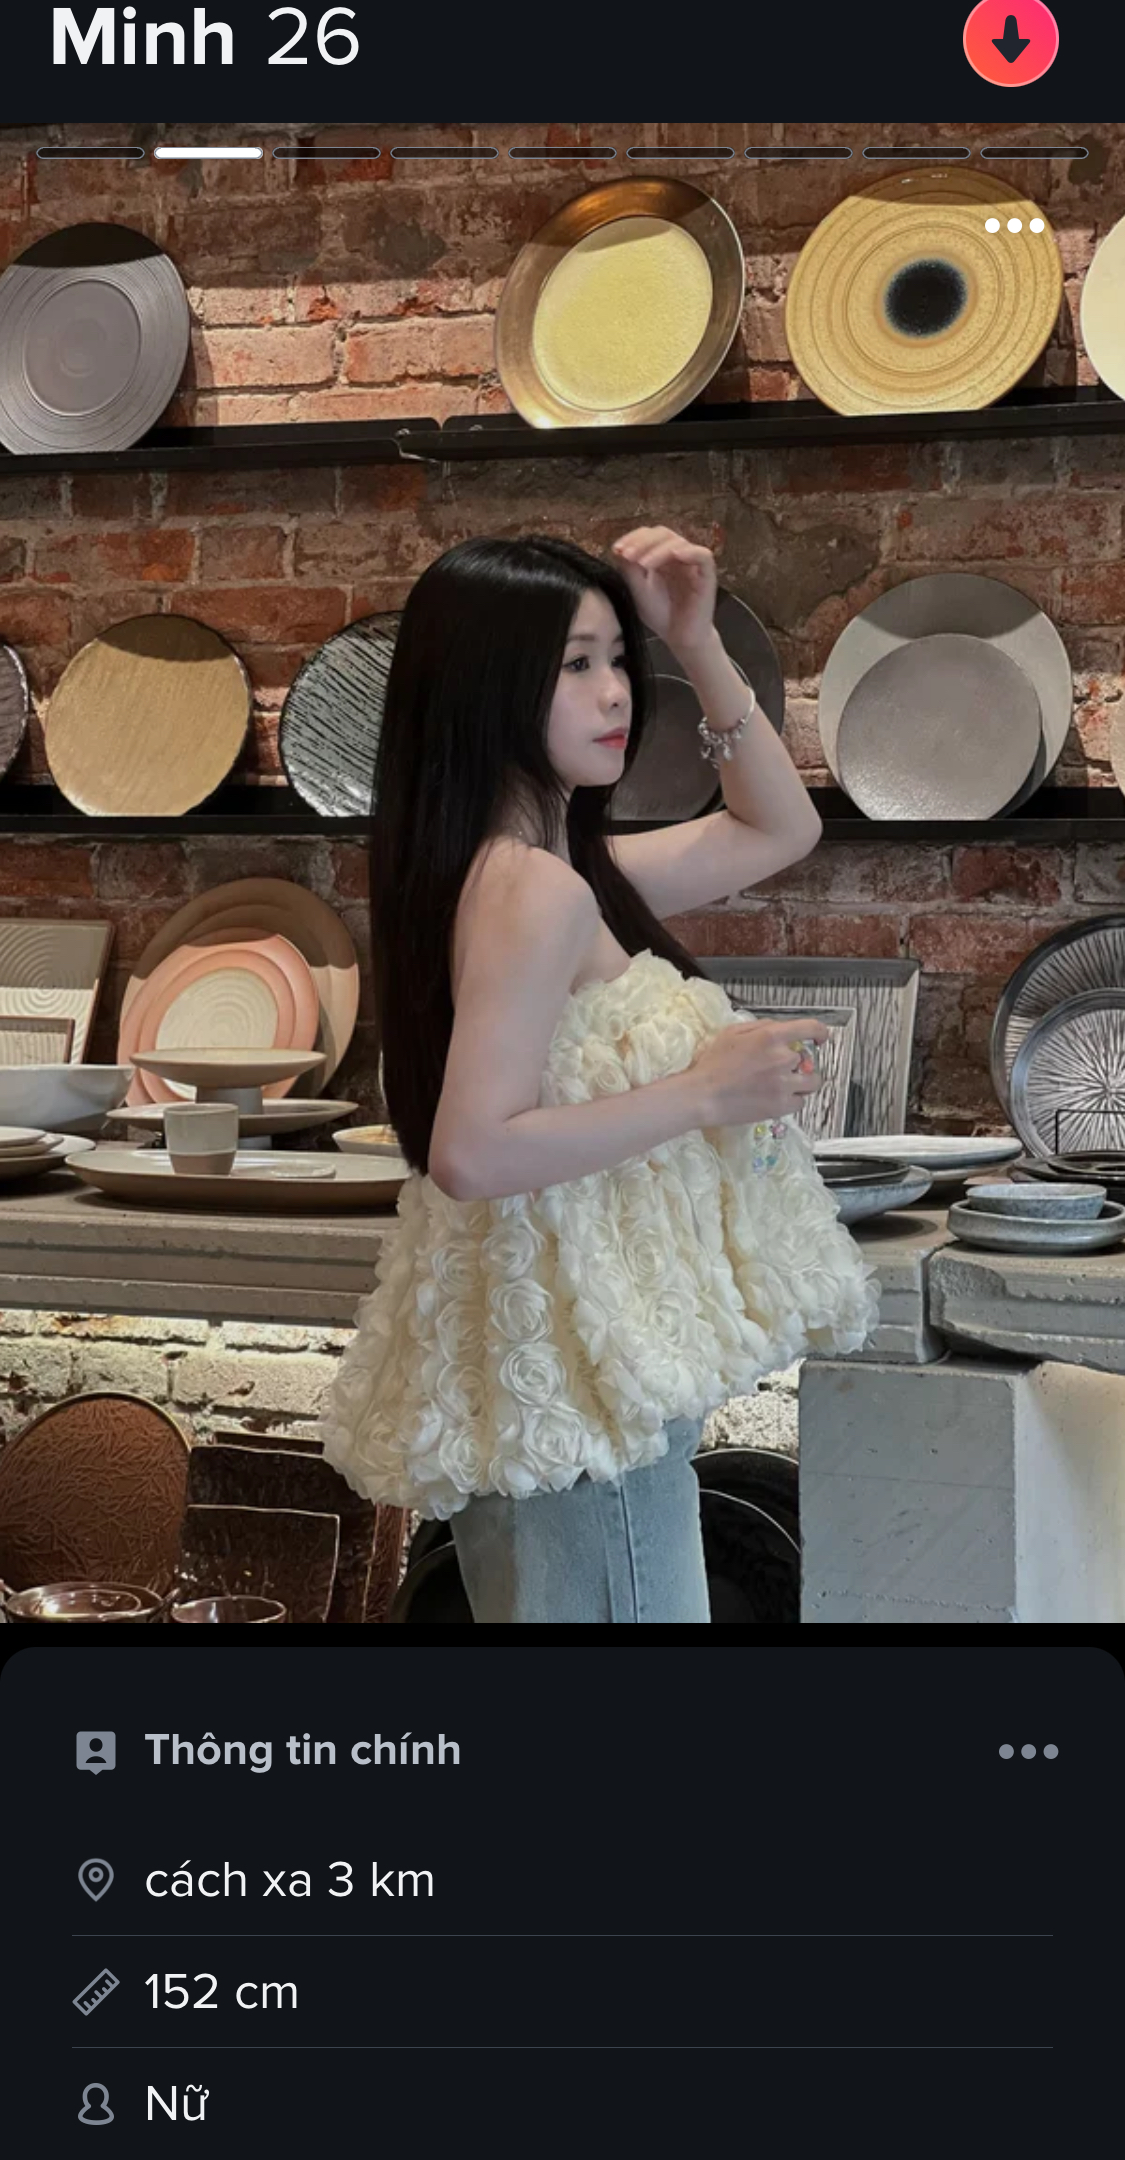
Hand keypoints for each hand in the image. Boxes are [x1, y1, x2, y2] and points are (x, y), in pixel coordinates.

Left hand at [612, 526, 717, 661]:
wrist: (681, 639)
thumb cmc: (662, 615)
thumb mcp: (638, 592)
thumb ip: (629, 571)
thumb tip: (618, 549)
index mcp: (661, 557)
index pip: (649, 536)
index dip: (633, 538)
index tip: (617, 549)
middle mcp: (678, 556)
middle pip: (663, 534)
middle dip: (643, 541)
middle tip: (627, 554)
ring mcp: (693, 564)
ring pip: (679, 542)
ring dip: (658, 549)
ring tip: (642, 563)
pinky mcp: (707, 574)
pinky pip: (703, 555)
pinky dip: (689, 552)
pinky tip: (674, 556)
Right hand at [689, 1017, 830, 1129]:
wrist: (703, 1096)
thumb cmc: (713, 1063)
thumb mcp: (732, 1033)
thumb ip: (760, 1026)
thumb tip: (779, 1029)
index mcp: (771, 1037)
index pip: (810, 1028)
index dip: (820, 1032)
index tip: (820, 1038)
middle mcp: (783, 1059)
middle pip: (809, 1060)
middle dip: (799, 1063)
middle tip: (783, 1069)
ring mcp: (784, 1084)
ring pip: (812, 1082)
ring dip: (803, 1081)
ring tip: (786, 1084)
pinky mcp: (781, 1106)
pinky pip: (801, 1102)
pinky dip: (793, 1100)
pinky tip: (777, 1097)